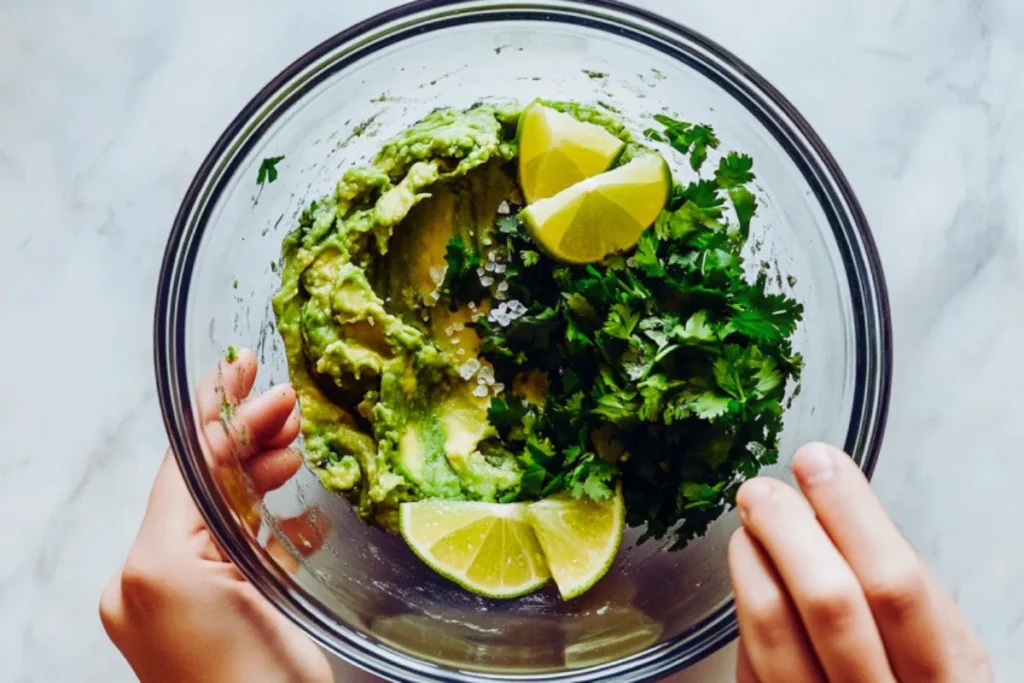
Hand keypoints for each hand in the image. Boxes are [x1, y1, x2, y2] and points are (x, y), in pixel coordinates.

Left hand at [100, 349, 331, 682]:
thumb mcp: (237, 586)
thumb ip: (218, 511)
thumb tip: (226, 449)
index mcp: (148, 570)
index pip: (185, 469)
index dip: (217, 414)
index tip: (241, 367)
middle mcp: (154, 581)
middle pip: (203, 485)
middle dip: (245, 437)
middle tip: (289, 402)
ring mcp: (186, 600)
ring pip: (221, 512)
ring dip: (257, 472)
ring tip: (297, 442)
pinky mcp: (218, 614)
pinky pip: (232, 548)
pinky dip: (262, 517)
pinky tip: (294, 503)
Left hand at [729, 442, 992, 682]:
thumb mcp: (940, 648)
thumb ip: (896, 591)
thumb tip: (830, 506)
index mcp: (947, 679)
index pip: (896, 585)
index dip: (851, 514)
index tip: (819, 461)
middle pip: (829, 603)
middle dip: (789, 529)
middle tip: (762, 489)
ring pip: (774, 632)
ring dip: (752, 561)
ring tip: (750, 524)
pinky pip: (751, 660)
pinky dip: (745, 606)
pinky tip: (748, 571)